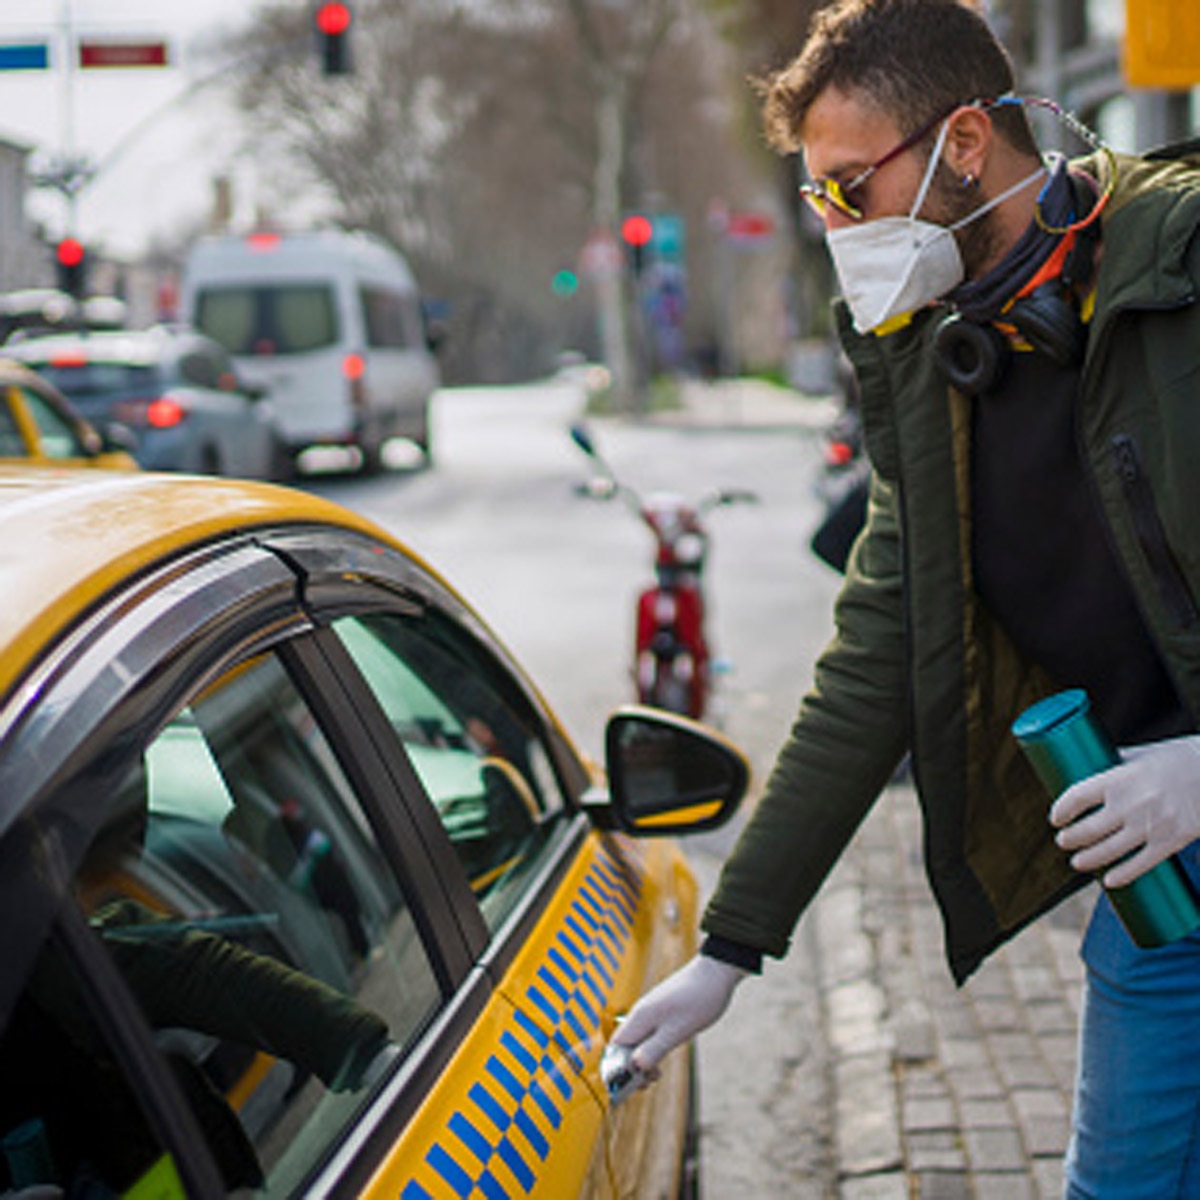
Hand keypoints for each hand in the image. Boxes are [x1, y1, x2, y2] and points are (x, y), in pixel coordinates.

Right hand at [608, 955, 748, 1081]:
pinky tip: (664, 1054)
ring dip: (642, 1059)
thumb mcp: (678, 1031)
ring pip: (636, 1040)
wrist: (717, 972)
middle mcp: (640, 1013)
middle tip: (650, 1081)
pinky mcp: (662, 1010)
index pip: (615, 1047)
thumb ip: (654, 1049)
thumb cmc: (699, 999)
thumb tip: (633, 1068)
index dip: (617, 1068)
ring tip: (658, 1073)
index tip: (634, 1084)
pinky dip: (651, 1048)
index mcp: (640, 1018)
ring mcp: (651, 1010)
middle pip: (623, 1045)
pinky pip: (648, 1033)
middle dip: (630, 1067)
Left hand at [1049, 735, 1199, 888]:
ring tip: (1077, 861)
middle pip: (1088, 829)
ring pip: (1109, 850)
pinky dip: (1121, 875)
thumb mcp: (1144, 754)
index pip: (1077, 797)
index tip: (1055, 818)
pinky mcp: (1172, 841)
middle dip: (1070, 838)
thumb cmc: (1180, 758)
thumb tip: (1089, 766)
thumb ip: (1117, 763)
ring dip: (1087, 859)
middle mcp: (1133, 803)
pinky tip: (1108, 880)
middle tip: (1062, 841)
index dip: (1061, 810)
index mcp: (1121, 777)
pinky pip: (1141, 864)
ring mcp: (1152, 825)